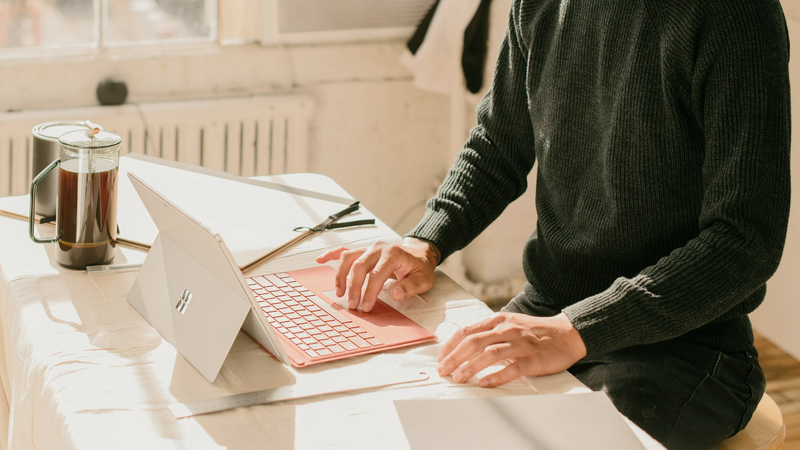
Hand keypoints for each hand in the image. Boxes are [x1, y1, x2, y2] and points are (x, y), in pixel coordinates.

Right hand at [314, 237, 438, 311]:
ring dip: (341, 275)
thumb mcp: (423, 279)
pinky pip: (344, 250)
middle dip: (353, 287)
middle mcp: (378, 248)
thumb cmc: (419, 268)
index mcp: (393, 254)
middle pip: (359, 266)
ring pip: (349, 258)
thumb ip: (411, 286)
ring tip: (339, 293)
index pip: (377, 274)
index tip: (366, 306)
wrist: (418, 254)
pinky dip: (331, 255)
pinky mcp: (363, 251)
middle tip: (352, 305)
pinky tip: (321, 260)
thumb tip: (396, 293)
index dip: (370, 291)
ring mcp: (369, 248)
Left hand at [438, 312, 586, 386]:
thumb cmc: (535, 332)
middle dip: (454, 357)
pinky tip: (484, 383)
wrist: (567, 334)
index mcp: (499, 321)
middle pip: (474, 342)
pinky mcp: (533, 359)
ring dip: (470, 366)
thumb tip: (465, 344)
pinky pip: (512, 368)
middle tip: (443, 370)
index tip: (441, 358)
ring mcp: (520, 344)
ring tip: (458, 378)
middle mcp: (507, 330)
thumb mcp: (510, 324)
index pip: (468, 331)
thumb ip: (490, 331)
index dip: (451, 345)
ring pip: (490, 353)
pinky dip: (496, 376)